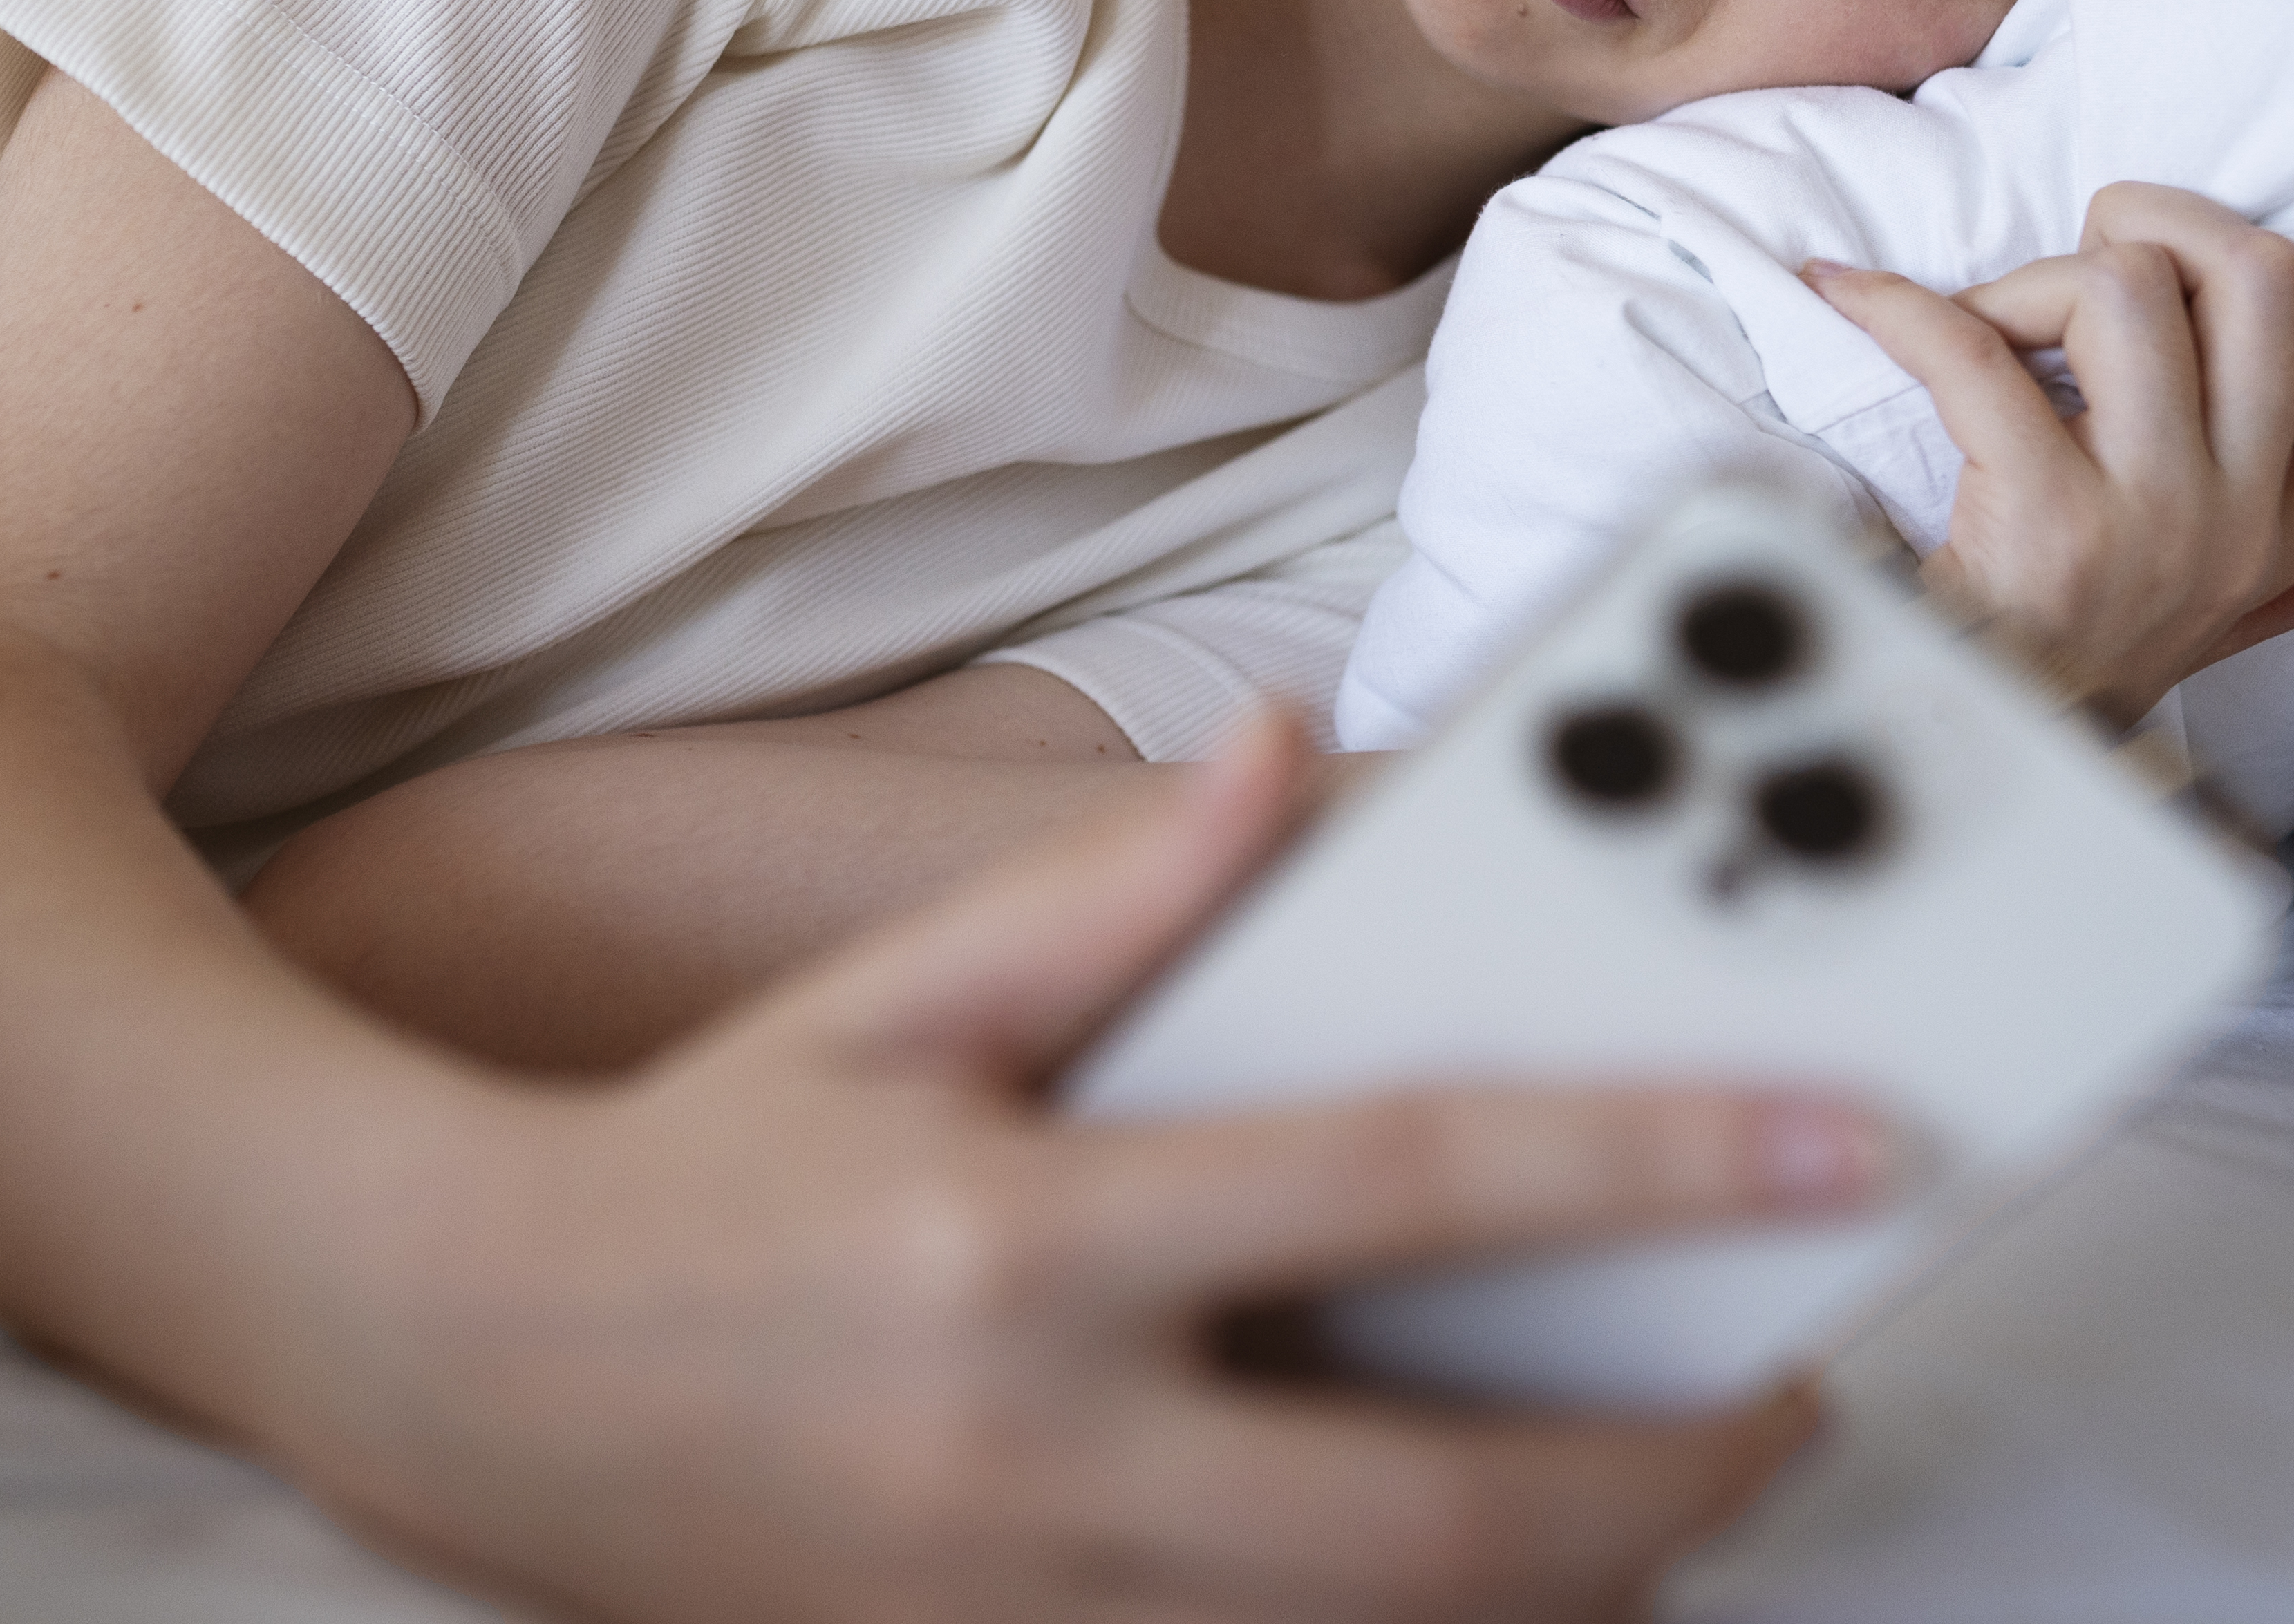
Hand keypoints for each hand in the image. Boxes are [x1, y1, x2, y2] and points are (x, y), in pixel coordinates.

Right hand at [262, 715, 1886, 1621]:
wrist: (455, 1367)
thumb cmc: (695, 1157)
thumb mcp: (886, 996)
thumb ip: (1109, 889)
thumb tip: (1288, 755)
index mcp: (1027, 1242)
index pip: (1399, 1189)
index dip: (1645, 1165)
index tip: (1838, 1145)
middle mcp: (1045, 1456)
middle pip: (1449, 1518)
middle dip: (1676, 1478)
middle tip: (1800, 1382)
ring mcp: (1028, 1608)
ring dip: (1583, 1574)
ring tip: (1688, 1466)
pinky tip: (1498, 1546)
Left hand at [1803, 173, 2293, 717]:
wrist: (1983, 746)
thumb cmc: (2094, 658)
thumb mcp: (2234, 622)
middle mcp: (2242, 519)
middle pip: (2275, 288)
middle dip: (2179, 221)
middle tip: (2112, 241)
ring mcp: (2150, 517)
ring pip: (2128, 293)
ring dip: (2038, 276)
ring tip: (1990, 320)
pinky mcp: (2043, 516)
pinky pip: (1973, 352)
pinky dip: (1896, 304)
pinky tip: (1848, 292)